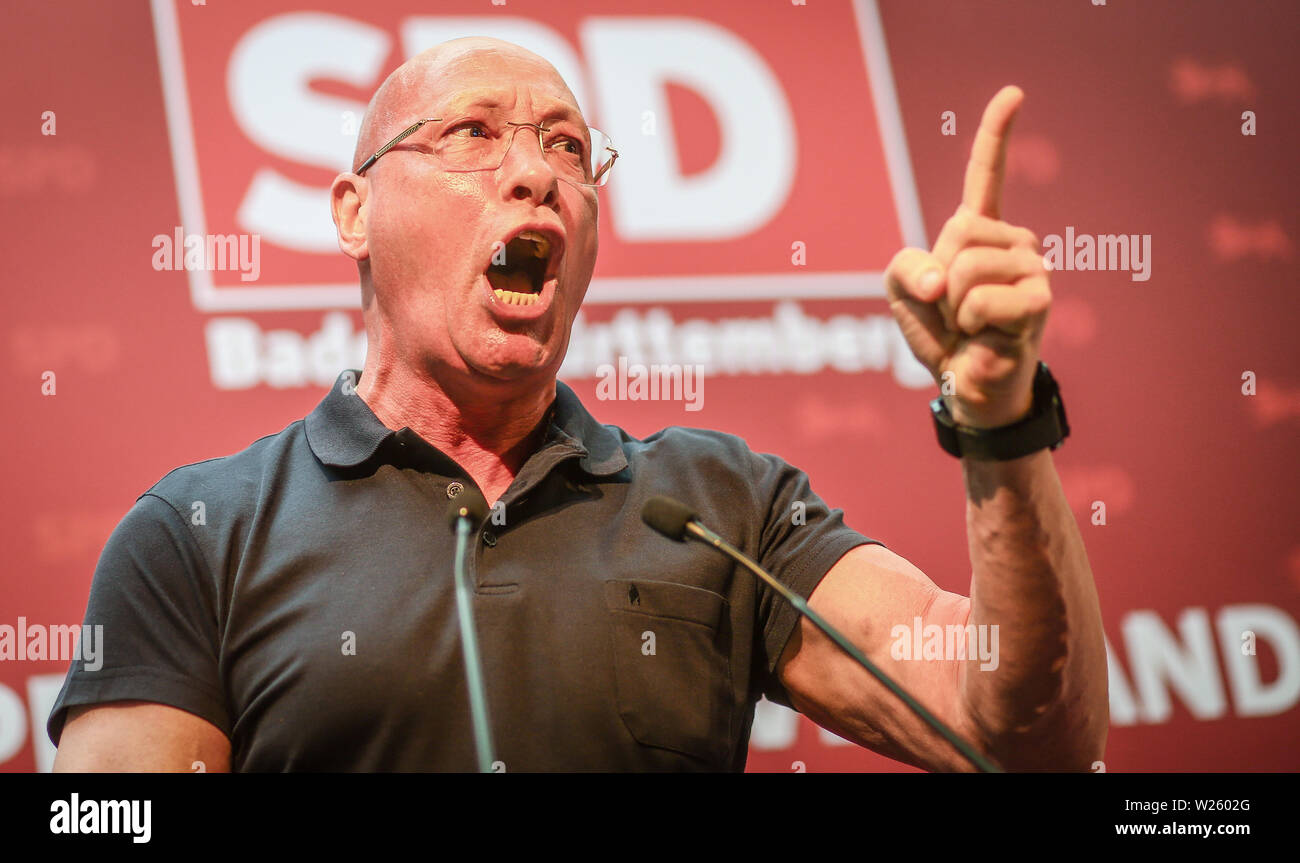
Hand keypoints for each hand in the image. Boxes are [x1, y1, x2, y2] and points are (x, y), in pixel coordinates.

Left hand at [885, 86, 1049, 428]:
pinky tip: (986, 335)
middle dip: (938, 275)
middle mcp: (1015, 242)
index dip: (996, 135)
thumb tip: (943, 280)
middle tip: (955, 308)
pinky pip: (977, 298)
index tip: (1014, 93)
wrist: (968, 387)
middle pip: (957, 231)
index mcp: (982, 233)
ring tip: (971, 324)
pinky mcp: (1038, 300)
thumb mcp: (903, 294)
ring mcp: (1032, 269)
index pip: (986, 176)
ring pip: (965, 266)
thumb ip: (906, 268)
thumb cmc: (942, 335)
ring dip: (953, 303)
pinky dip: (968, 321)